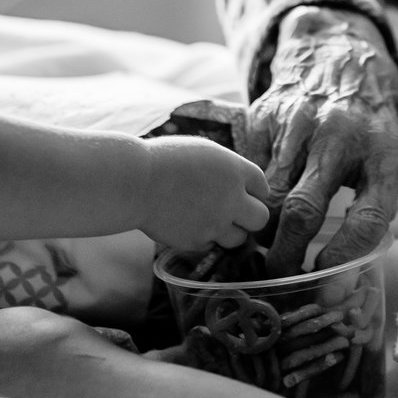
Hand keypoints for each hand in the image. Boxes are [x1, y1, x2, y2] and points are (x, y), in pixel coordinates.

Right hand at [139, 136, 272, 250]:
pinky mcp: (197, 241)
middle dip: (249, 217)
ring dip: (228, 231)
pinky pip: (210, 244)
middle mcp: (232, 198)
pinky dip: (202, 238)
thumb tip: (240, 184)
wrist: (135, 182)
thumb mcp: (203, 153)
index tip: (242, 193)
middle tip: (233, 213)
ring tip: (208, 220)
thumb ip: (227, 170)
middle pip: (260, 218)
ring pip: (238, 238)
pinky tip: (186, 224)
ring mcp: (216, 223)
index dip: (253, 192)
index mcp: (235, 170)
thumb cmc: (163, 160)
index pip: (262, 187)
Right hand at [235, 7, 397, 274]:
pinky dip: (250, 195)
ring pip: (270, 193)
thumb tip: (345, 275)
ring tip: (264, 249)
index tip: (326, 287)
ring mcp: (298, 121)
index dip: (344, 259)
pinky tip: (255, 205)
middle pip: (304, 209)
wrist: (342, 52)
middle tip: (281, 278)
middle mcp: (341, 134)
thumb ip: (373, 204)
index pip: (367, 218)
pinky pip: (251, 169)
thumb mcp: (389, 156)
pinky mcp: (265, 114)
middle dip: (286, 255)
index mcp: (384, 151)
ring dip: (262, 231)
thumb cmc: (372, 123)